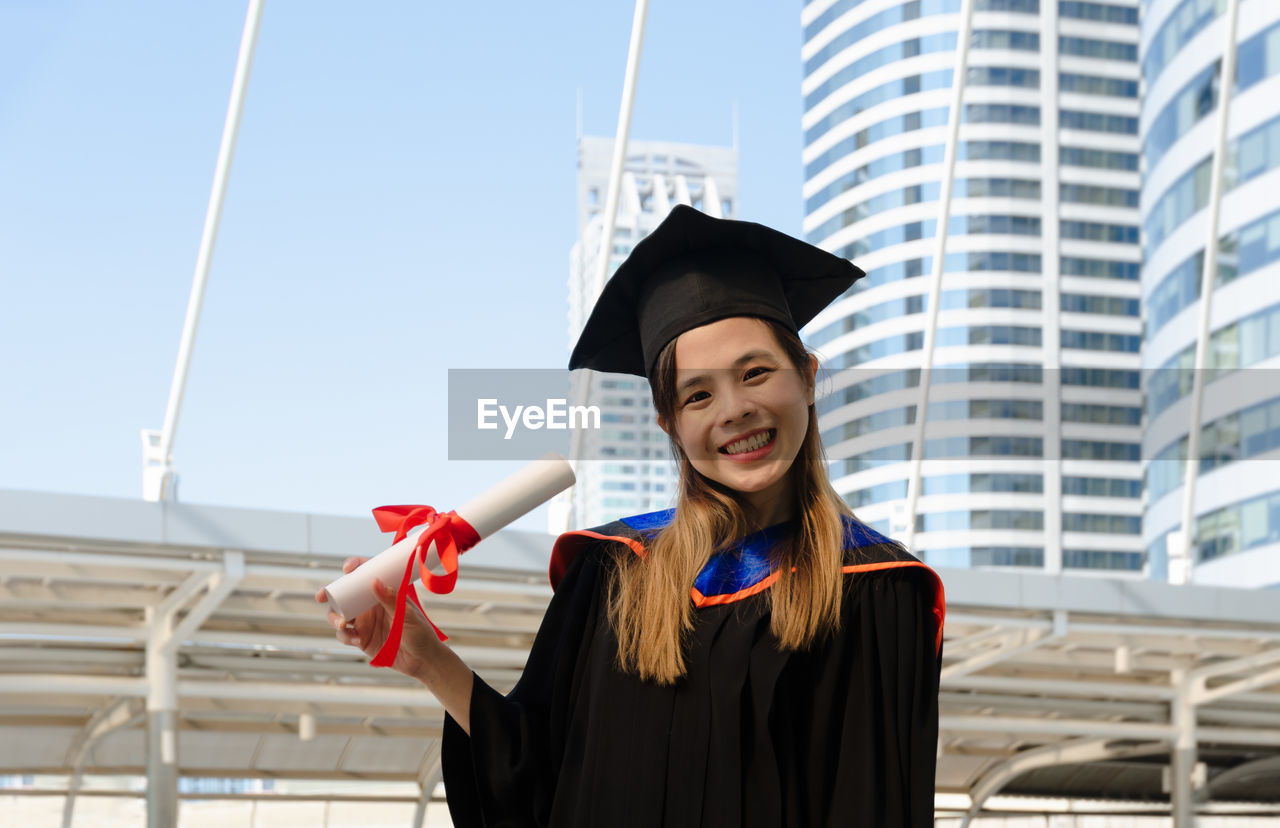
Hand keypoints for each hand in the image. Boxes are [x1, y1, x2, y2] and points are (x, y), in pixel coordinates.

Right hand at [315, 557, 445, 681]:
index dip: (354, 568)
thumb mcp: (406, 614)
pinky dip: (346, 637)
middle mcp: (369, 605)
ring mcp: (364, 622)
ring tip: (342, 624)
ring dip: (334, 618)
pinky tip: (357, 640)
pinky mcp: (361, 639)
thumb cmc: (419, 632)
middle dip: (329, 594)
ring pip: (339, 615)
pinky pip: (345, 636)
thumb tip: (374, 581)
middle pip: (344, 595)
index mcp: (382, 593)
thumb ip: (391, 599)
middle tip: (322, 596)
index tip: (347, 569)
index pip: (365, 574)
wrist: (422, 660)